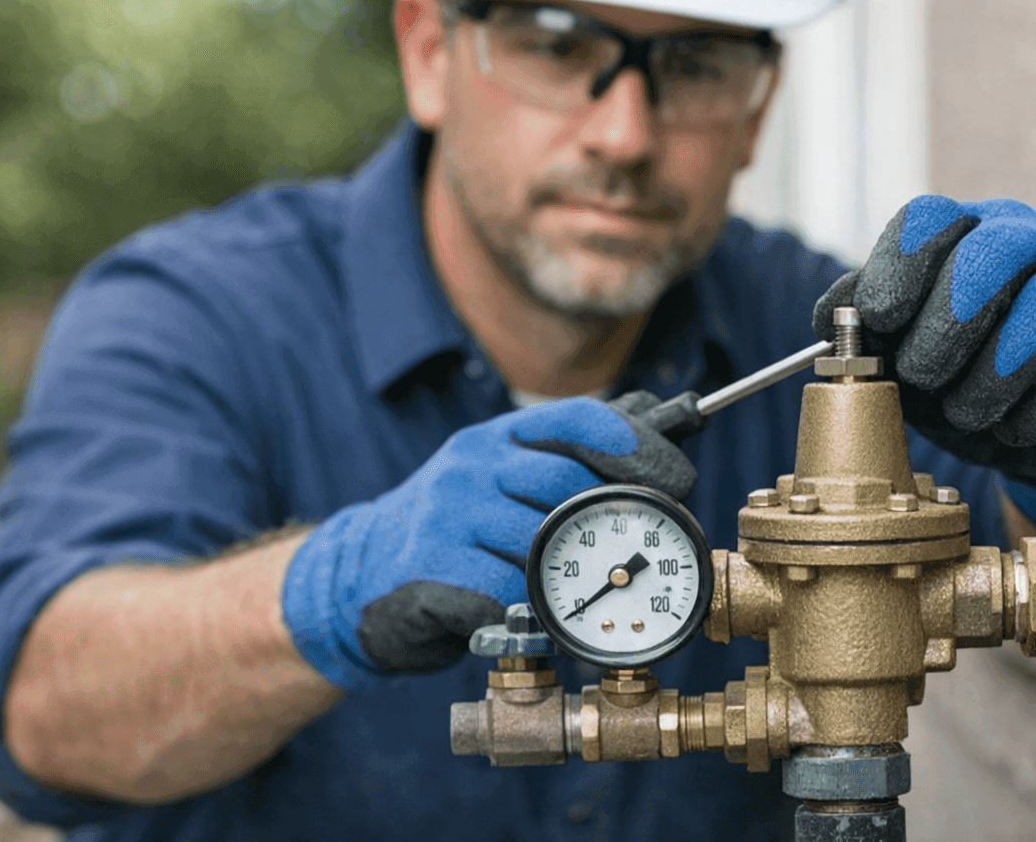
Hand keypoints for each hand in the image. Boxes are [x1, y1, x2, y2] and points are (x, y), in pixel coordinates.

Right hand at [281, 392, 694, 689]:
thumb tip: (654, 426)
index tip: (677, 477)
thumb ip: (564, 458)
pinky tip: (529, 615)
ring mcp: (447, 515)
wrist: (358, 578)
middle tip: (642, 551)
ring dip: (569, 576)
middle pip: (568, 484)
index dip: (636, 444)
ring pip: (540, 544)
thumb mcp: (499, 477)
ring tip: (579, 592)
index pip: (577, 419)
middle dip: (615, 520)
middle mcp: (470, 465)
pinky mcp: (430, 567)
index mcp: (496, 438)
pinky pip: (504, 592)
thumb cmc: (453, 531)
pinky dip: (528, 610)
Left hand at [814, 196, 1035, 538]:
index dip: (897, 265)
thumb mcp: (909, 359)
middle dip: (945, 326)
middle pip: (992, 251)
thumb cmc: (974, 386)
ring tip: (971, 412)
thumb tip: (832, 316)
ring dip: (994, 375)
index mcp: (974, 234)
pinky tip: (1022, 426)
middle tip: (921, 377)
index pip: (931, 217)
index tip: (878, 319)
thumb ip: (870, 330)